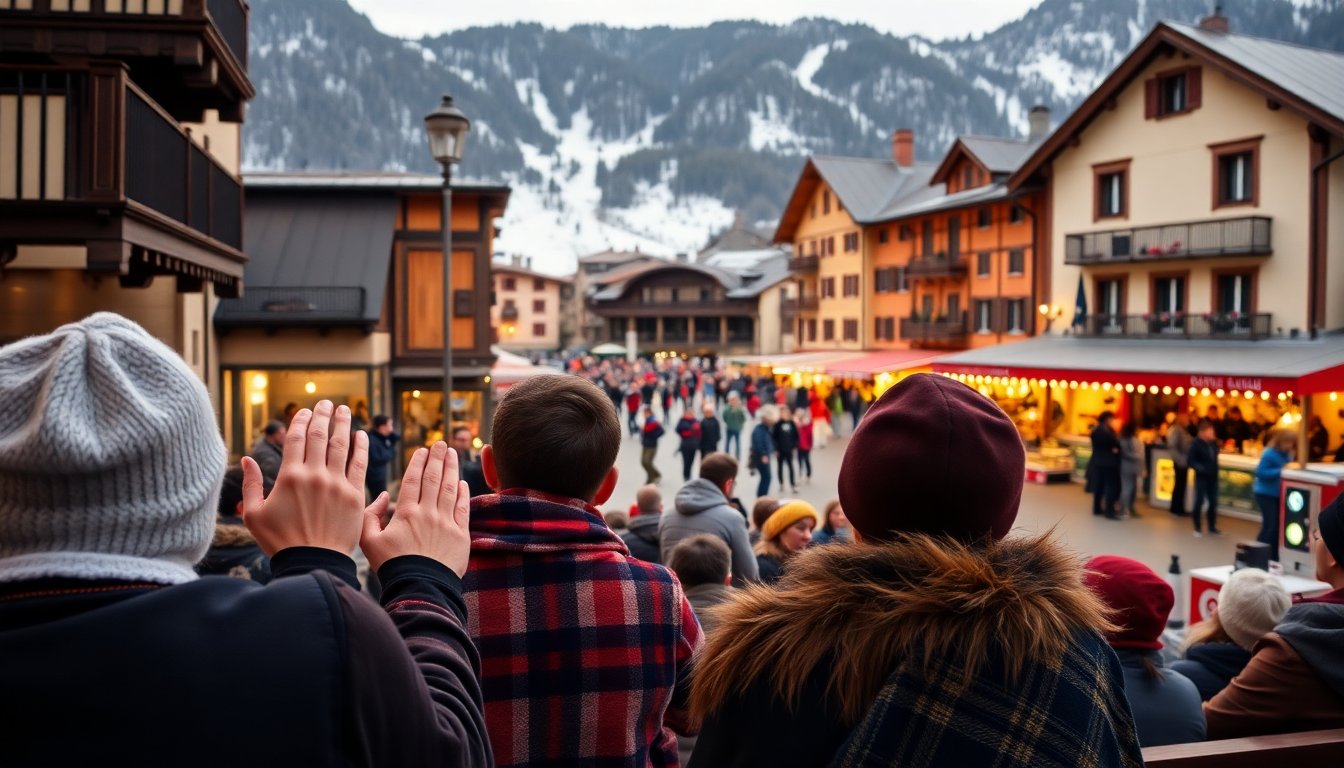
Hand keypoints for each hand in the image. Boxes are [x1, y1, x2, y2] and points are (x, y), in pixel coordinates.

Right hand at [242, 401, 371, 556]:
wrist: (312, 564)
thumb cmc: (280, 542)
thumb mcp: (254, 515)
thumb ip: (251, 485)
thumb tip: (246, 459)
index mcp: (289, 477)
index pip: (297, 439)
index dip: (301, 421)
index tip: (306, 411)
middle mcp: (315, 476)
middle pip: (320, 436)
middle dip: (323, 416)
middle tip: (328, 403)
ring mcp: (337, 484)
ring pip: (341, 446)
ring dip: (342, 425)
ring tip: (344, 410)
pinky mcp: (355, 496)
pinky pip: (359, 465)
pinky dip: (361, 447)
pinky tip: (361, 435)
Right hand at [361, 441, 471, 577]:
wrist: (419, 588)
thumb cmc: (392, 566)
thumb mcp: (369, 542)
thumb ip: (370, 517)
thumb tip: (383, 496)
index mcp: (406, 513)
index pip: (413, 480)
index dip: (418, 462)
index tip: (422, 450)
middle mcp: (428, 513)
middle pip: (434, 479)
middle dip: (437, 458)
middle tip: (441, 443)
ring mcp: (446, 523)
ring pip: (450, 489)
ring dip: (451, 469)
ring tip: (452, 453)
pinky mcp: (461, 535)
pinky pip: (463, 508)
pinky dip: (463, 493)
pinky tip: (462, 482)